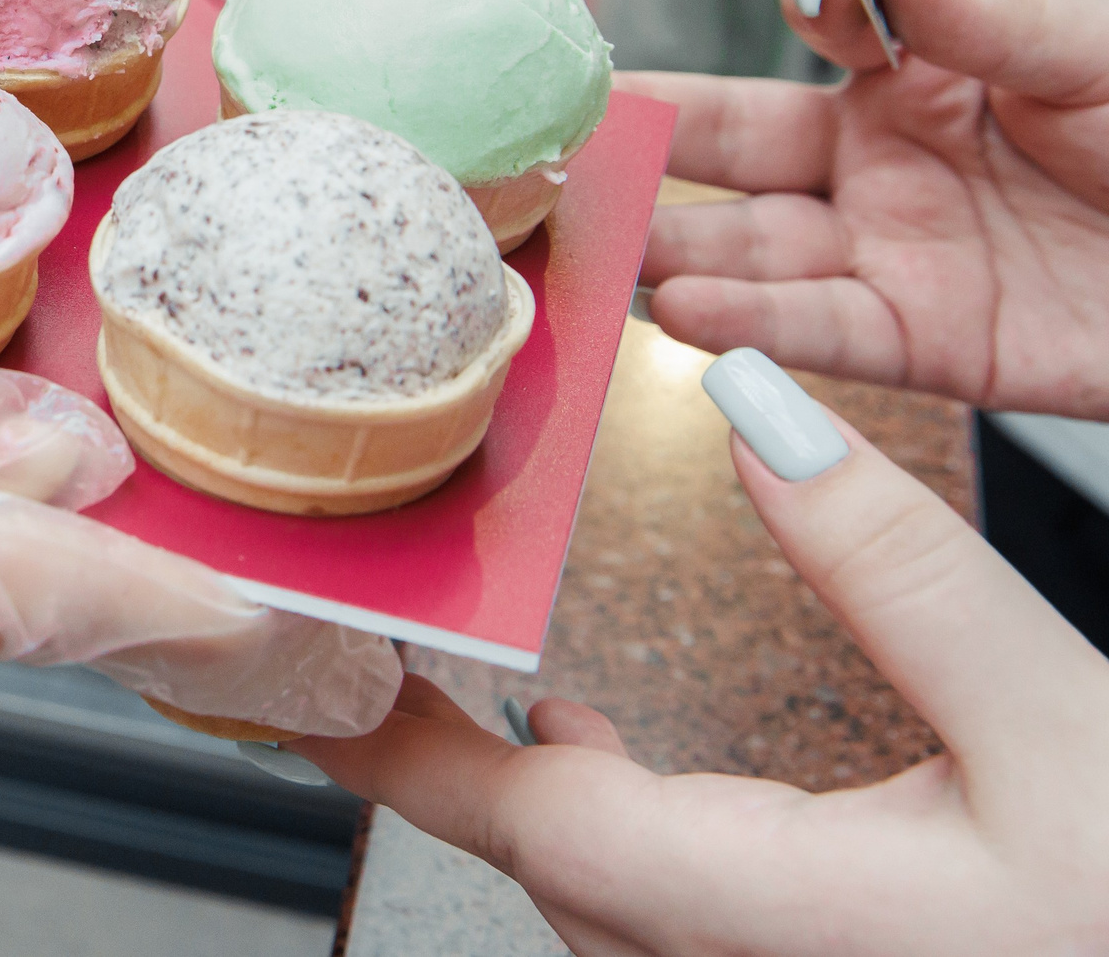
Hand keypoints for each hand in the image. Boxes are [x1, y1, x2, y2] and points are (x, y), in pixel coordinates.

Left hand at [296, 382, 1108, 954]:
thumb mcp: (1066, 729)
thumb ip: (898, 571)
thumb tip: (760, 412)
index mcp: (775, 921)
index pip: (519, 823)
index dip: (386, 743)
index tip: (288, 668)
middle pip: (534, 857)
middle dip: (430, 742)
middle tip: (356, 619)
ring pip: (591, 889)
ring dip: (514, 779)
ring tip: (445, 660)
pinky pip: (653, 908)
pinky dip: (599, 815)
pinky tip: (597, 749)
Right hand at [623, 0, 1108, 417]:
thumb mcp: (1102, 54)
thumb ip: (982, 12)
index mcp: (923, 67)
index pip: (819, 26)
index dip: (788, 14)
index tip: (793, 1)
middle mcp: (881, 159)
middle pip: (733, 149)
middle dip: (641, 149)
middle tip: (553, 147)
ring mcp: (894, 253)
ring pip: (749, 249)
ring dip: (666, 247)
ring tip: (592, 246)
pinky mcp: (928, 346)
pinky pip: (823, 338)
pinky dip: (752, 330)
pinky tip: (686, 314)